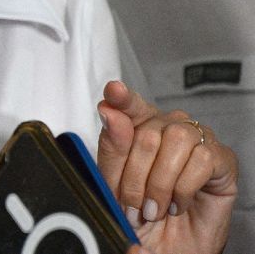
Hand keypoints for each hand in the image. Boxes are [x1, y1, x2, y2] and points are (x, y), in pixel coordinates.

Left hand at [97, 80, 236, 253]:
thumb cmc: (143, 216)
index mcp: (139, 129)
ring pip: (175, 142)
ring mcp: (197, 140)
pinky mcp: (221, 159)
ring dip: (159, 184)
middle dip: (133, 177)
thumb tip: (109, 111)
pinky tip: (178, 204)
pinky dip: (183, 188)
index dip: (122, 98)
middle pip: (146, 133)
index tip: (113, 92)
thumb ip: (112, 149)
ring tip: (154, 210)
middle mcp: (168, 128)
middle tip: (131, 206)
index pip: (130, 105)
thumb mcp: (116, 186)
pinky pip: (201, 160)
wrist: (169, 248)